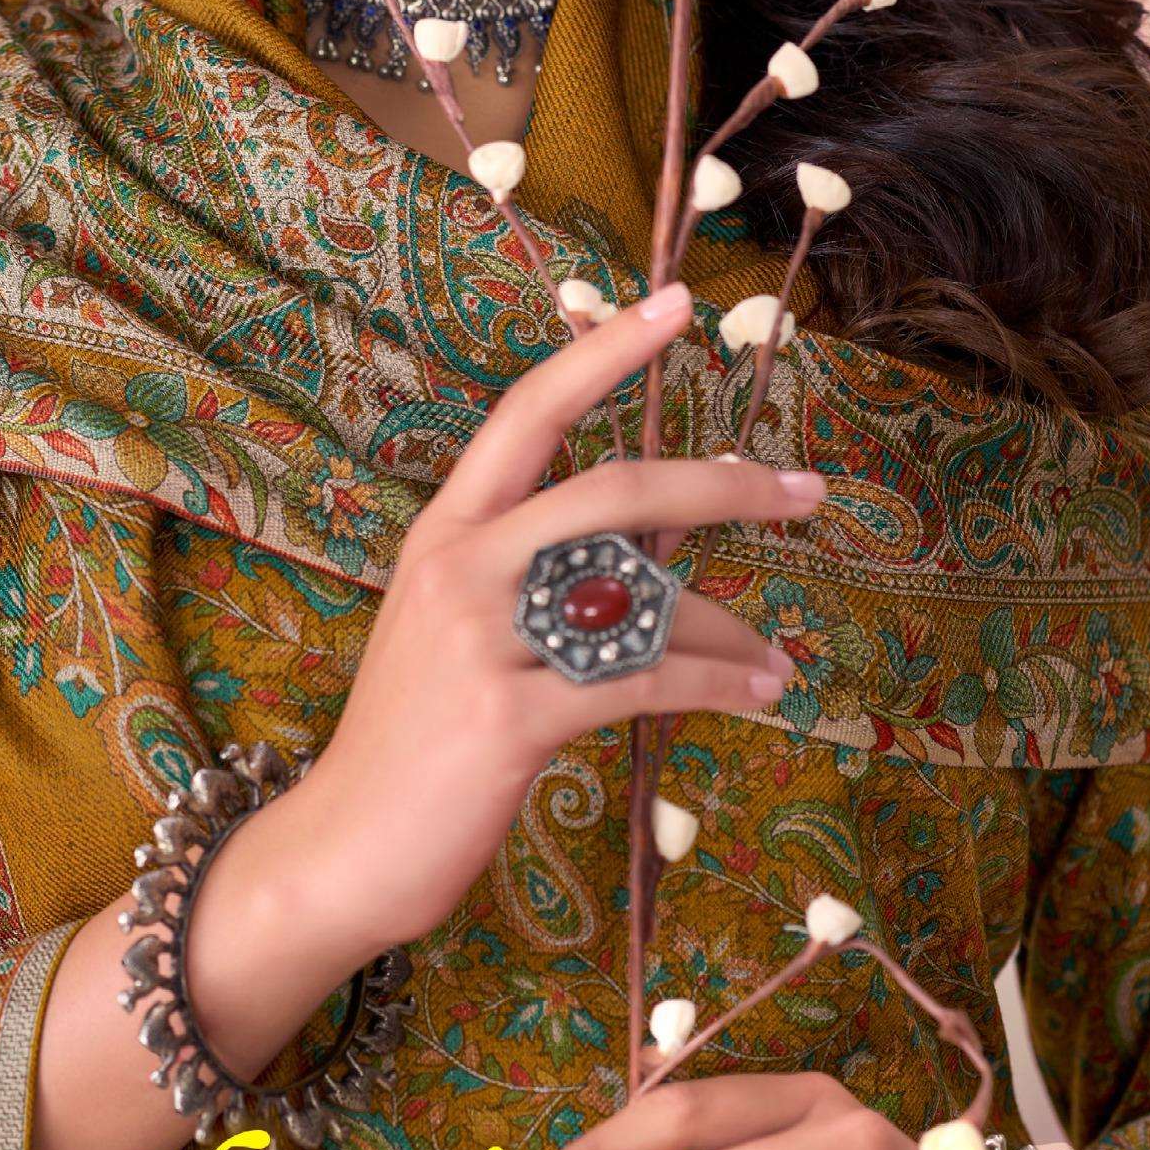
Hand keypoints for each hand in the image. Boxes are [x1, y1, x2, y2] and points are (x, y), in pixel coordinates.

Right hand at [291, 280, 826, 954]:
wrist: (344, 846)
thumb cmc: (415, 737)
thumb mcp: (460, 628)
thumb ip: (545, 575)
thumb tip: (666, 538)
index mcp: (446, 530)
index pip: (528, 412)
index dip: (602, 351)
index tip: (677, 304)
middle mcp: (462, 566)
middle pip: (613, 490)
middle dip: (724, 486)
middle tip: (806, 490)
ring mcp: (484, 640)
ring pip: (645, 600)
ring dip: (731, 627)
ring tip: (775, 659)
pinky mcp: (513, 717)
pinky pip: (647, 683)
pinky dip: (719, 684)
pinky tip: (760, 693)